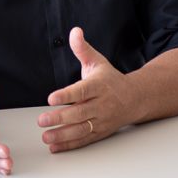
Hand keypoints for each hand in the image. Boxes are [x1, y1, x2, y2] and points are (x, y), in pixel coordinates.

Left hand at [37, 27, 139, 152]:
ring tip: (46, 136)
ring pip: (82, 129)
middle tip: (42, 120)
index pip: (82, 91)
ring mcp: (102, 120)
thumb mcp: (98, 61)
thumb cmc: (111, 80)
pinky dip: (69, 145)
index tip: (51, 98)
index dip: (66, 95)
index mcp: (99, 86)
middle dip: (60, 118)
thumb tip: (75, 31)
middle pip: (80, 113)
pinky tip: (54, 146)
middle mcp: (102, 104)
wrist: (135, 98)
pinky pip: (84, 140)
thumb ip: (83, 49)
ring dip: (62, 135)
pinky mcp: (100, 132)